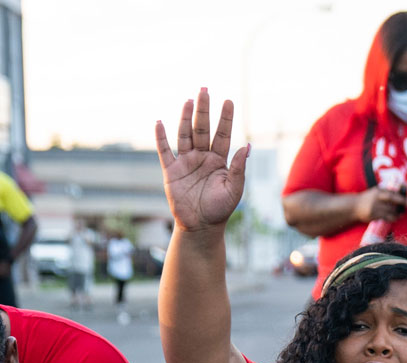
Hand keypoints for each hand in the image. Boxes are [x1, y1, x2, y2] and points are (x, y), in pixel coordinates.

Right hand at [155, 89, 249, 233]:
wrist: (200, 227)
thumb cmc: (220, 210)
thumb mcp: (234, 189)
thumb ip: (238, 168)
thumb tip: (247, 146)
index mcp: (219, 160)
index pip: (222, 134)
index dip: (225, 118)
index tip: (229, 101)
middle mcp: (202, 157)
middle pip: (202, 128)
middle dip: (204, 110)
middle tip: (205, 90)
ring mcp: (186, 162)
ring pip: (185, 135)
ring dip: (185, 118)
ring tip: (188, 101)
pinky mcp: (171, 171)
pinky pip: (165, 151)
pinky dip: (161, 137)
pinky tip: (159, 122)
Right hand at [354, 187, 404, 223]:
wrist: (354, 207)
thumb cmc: (367, 199)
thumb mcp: (375, 192)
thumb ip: (386, 191)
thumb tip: (400, 190)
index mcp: (378, 191)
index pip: (391, 191)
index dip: (401, 193)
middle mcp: (376, 198)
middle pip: (392, 198)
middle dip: (402, 201)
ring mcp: (375, 207)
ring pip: (390, 209)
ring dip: (398, 213)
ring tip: (401, 214)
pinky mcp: (373, 215)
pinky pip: (386, 217)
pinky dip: (392, 218)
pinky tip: (395, 218)